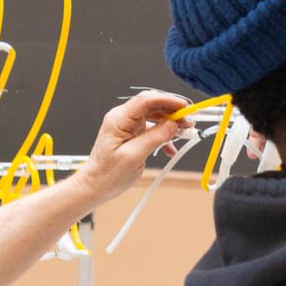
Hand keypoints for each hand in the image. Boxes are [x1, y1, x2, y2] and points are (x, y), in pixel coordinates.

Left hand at [75, 91, 191, 205]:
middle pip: (152, 105)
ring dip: (171, 123)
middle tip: (189, 122)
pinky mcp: (131, 133)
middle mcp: (122, 118)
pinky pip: (151, 127)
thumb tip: (173, 125)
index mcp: (119, 119)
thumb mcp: (134, 156)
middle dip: (173, 112)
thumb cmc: (108, 174)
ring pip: (154, 115)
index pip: (147, 100)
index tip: (185, 107)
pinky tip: (171, 148)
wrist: (96, 185)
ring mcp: (127, 125)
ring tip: (184, 133)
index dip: (168, 100)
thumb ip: (155, 138)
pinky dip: (164, 135)